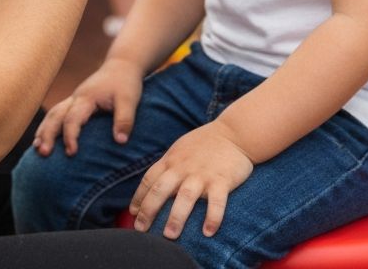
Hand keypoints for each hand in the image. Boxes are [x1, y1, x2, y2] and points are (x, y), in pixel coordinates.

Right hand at [32, 57, 143, 156]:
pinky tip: (44, 138)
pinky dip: (48, 126)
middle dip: (47, 134)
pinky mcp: (76, 102)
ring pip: (53, 113)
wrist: (122, 65)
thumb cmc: (126, 83)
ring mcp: (74, 99)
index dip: (70, 136)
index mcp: (87, 98)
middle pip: (55, 115)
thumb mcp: (129, 100)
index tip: (71, 153)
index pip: (72, 118)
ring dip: (44, 130)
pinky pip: (57, 113)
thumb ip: (125, 120)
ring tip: (36, 149)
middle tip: (43, 153)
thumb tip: (120, 142)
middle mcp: (76, 98)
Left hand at [128, 121, 253, 239]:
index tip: (133, 214)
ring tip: (169, 235)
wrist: (234, 132)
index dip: (139, 197)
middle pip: (161, 189)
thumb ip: (168, 166)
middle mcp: (183, 167)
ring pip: (185, 196)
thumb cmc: (204, 144)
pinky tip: (208, 233)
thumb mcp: (180, 150)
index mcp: (171, 160)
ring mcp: (202, 174)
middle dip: (149, 210)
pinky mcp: (222, 180)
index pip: (149, 179)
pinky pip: (217, 201)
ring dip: (176, 217)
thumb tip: (153, 186)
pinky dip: (212, 217)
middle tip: (141, 230)